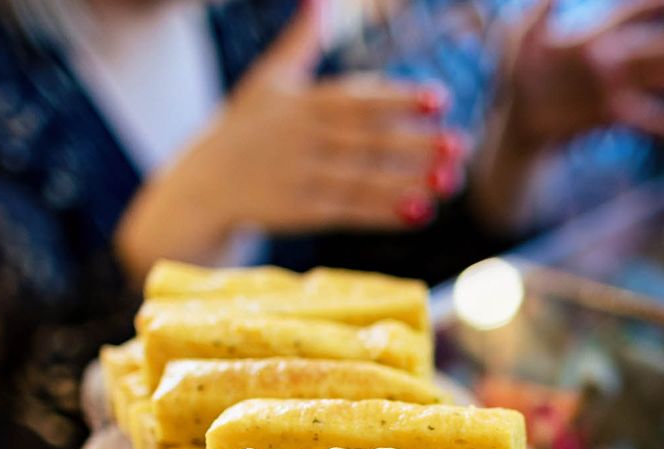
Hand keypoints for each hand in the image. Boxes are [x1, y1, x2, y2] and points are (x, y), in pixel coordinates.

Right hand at [116, 0, 466, 280]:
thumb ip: (300, 44)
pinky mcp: (301, 212)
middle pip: (368, 140)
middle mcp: (304, 139)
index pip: (356, 98)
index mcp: (302, 102)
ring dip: (409, 180)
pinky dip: (385, 212)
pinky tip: (421, 211)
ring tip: (450, 180)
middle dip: (415, 142)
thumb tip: (317, 0)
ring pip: (364, 177)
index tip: (438, 99)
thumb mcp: (266, 80)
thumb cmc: (242, 129)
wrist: (203, 184)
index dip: (398, 98)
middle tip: (459, 143)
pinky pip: (350, 212)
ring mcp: (303, 177)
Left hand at [469, 0, 663, 230]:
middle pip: (656, 47)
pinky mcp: (608, 116)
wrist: (512, 123)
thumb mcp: (514, 40)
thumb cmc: (512, 75)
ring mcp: (612, 89)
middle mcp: (609, 60)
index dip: (655, 6)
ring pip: (658, 79)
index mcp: (591, 36)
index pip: (631, 13)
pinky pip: (643, 119)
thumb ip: (535, 16)